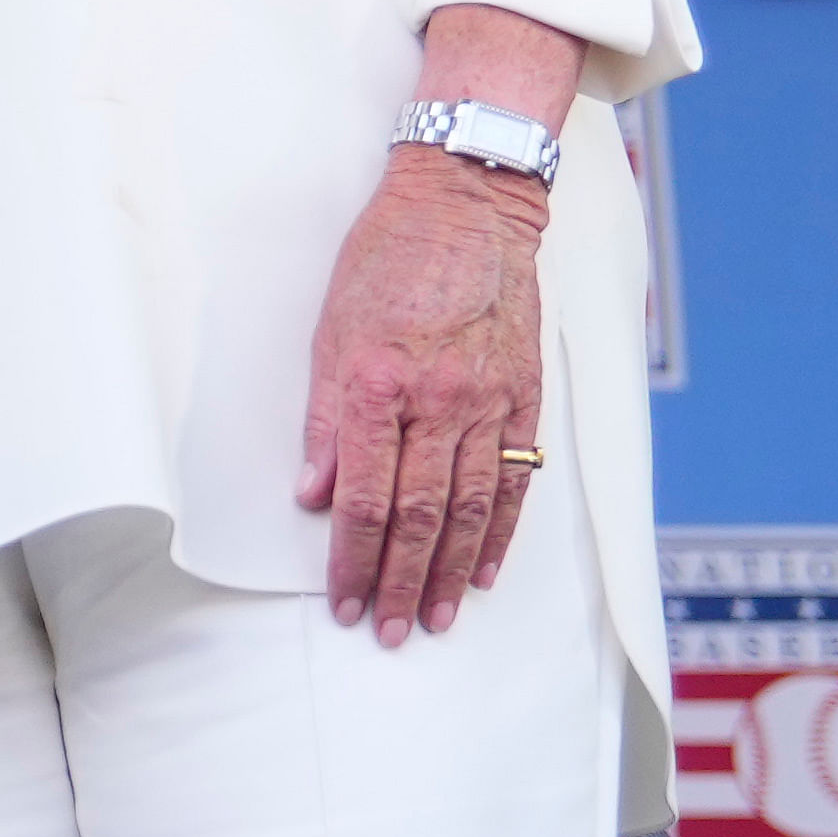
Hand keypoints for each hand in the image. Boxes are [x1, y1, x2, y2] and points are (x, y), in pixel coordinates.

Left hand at [303, 157, 552, 646]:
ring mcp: (487, 401)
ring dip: (447, 572)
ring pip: (469, 508)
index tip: (341, 600)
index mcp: (376, 384)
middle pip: (417, 514)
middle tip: (384, 631)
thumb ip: (323, 417)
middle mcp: (436, 401)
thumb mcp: (328, 329)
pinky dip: (499, 532)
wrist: (467, 205)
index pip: (362, 495)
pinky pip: (514, 478)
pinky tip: (483, 570)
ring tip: (432, 619)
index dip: (350, 557)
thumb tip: (313, 493)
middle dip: (396, 581)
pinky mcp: (525, 396)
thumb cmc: (386, 259)